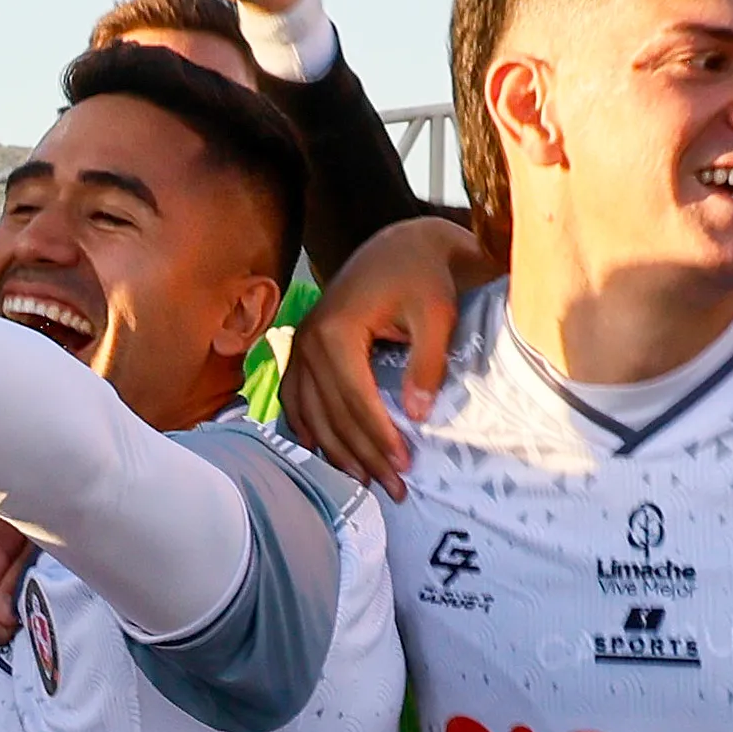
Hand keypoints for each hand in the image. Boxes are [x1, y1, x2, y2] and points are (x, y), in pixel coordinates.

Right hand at [283, 216, 492, 495]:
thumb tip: (417, 416)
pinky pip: (295, 398)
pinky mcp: (303, 348)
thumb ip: (427, 363)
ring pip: (311, 412)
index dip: (379, 436)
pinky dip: (306, 427)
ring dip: (335, 450)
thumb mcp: (436, 314)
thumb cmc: (423, 276)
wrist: (401, 244)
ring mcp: (300, 346)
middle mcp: (308, 341)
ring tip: (363, 480)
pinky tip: (320, 450)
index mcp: (337, 332)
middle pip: (332, 413)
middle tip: (391, 487)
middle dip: (362, 454)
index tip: (405, 465)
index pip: (356, 399)